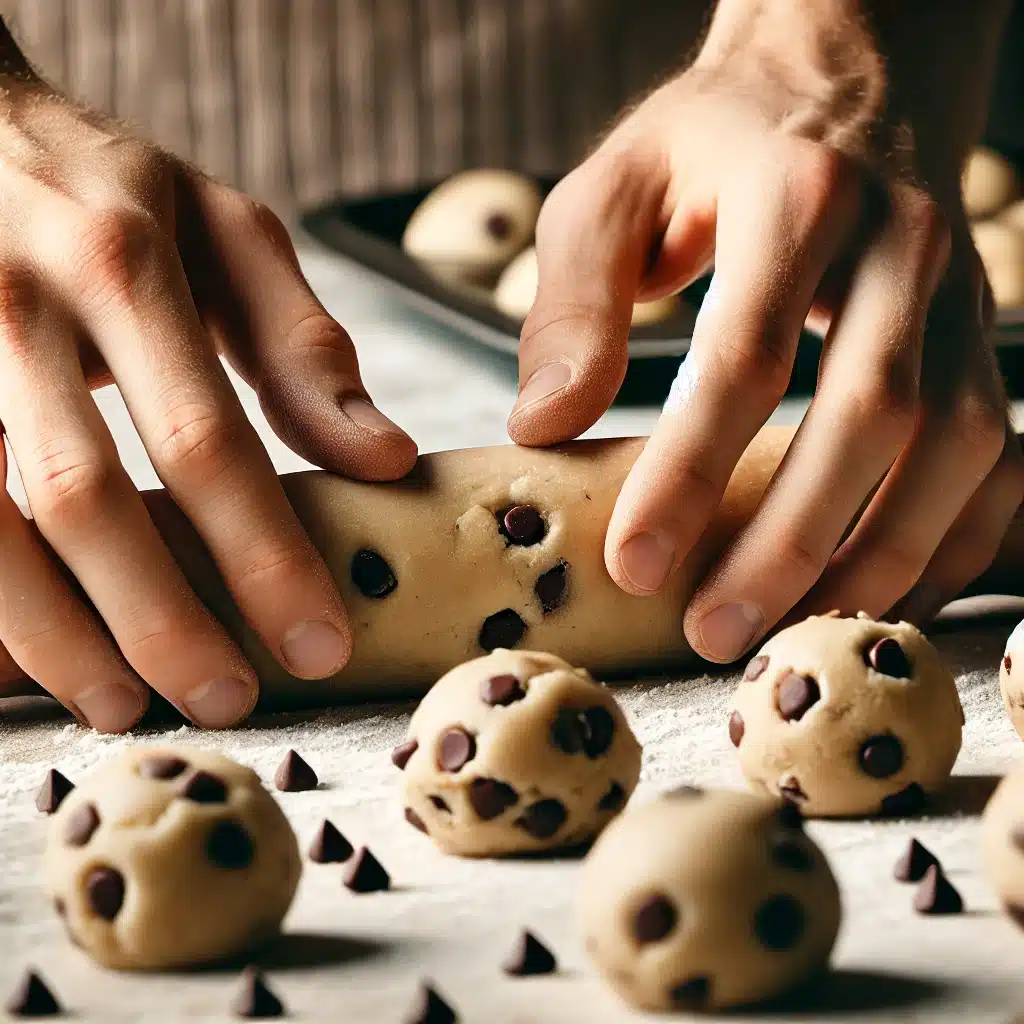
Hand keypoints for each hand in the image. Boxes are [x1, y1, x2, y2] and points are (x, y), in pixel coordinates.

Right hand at [0, 45, 415, 729]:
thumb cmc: (118, 191)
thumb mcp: (230, 236)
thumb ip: (306, 347)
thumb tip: (386, 460)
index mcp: (120, 264)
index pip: (205, 441)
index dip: (263, 556)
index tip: (319, 643)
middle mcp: (8, 305)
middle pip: (82, 498)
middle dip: (160, 620)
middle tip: (231, 700)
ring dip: (54, 636)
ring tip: (125, 706)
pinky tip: (27, 659)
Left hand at [509, 0, 1022, 660]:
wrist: (843, 73)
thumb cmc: (709, 143)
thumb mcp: (613, 191)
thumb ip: (573, 303)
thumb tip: (543, 427)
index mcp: (795, 197)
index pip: (746, 356)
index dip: (691, 472)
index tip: (635, 565)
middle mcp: (899, 244)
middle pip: (873, 415)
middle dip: (792, 542)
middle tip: (710, 631)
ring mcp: (957, 293)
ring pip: (955, 447)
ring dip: (880, 557)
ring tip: (791, 632)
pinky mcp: (978, 336)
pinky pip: (997, 454)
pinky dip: (950, 539)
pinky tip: (883, 595)